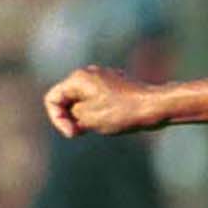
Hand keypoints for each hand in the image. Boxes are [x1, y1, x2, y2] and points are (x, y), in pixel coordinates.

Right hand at [42, 65, 159, 137]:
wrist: (155, 106)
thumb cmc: (123, 112)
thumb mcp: (89, 119)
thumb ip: (72, 116)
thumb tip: (72, 114)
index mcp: (78, 78)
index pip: (52, 98)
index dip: (57, 119)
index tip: (73, 134)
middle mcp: (89, 73)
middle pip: (67, 98)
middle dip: (72, 118)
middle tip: (85, 132)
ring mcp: (103, 78)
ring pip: (84, 101)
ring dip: (87, 117)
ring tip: (103, 125)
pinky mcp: (116, 85)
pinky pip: (98, 100)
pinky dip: (99, 112)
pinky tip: (114, 120)